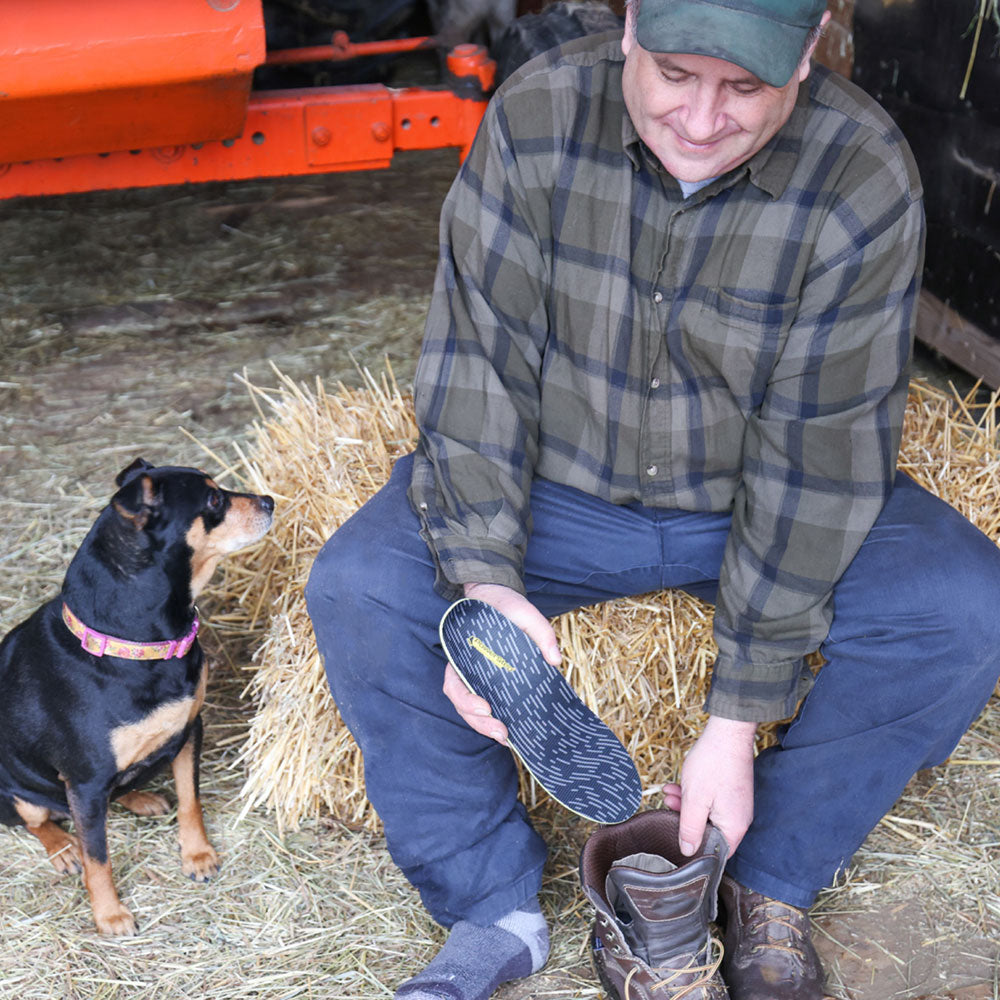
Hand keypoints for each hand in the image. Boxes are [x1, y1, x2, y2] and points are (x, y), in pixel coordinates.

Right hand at [441, 583, 560, 743]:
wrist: (497, 598)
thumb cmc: (506, 605)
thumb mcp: (524, 611)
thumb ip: (540, 631)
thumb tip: (555, 660)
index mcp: (464, 653)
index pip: (455, 683)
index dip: (466, 700)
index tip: (486, 708)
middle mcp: (465, 668)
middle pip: (462, 703)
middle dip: (479, 722)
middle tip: (502, 732)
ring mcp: (475, 676)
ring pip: (470, 709)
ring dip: (484, 726)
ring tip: (505, 737)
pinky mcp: (488, 681)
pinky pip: (484, 704)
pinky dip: (492, 719)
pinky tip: (508, 729)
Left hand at [661, 715, 756, 857]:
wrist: (727, 732)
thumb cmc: (713, 764)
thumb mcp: (695, 800)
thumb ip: (690, 829)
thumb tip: (687, 851)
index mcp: (734, 827)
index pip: (715, 853)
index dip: (695, 851)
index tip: (676, 841)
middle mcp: (739, 819)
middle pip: (709, 832)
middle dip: (685, 820)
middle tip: (668, 807)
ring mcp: (736, 804)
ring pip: (707, 814)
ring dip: (686, 805)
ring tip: (670, 793)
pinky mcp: (731, 791)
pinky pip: (711, 801)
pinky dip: (694, 795)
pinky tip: (679, 786)